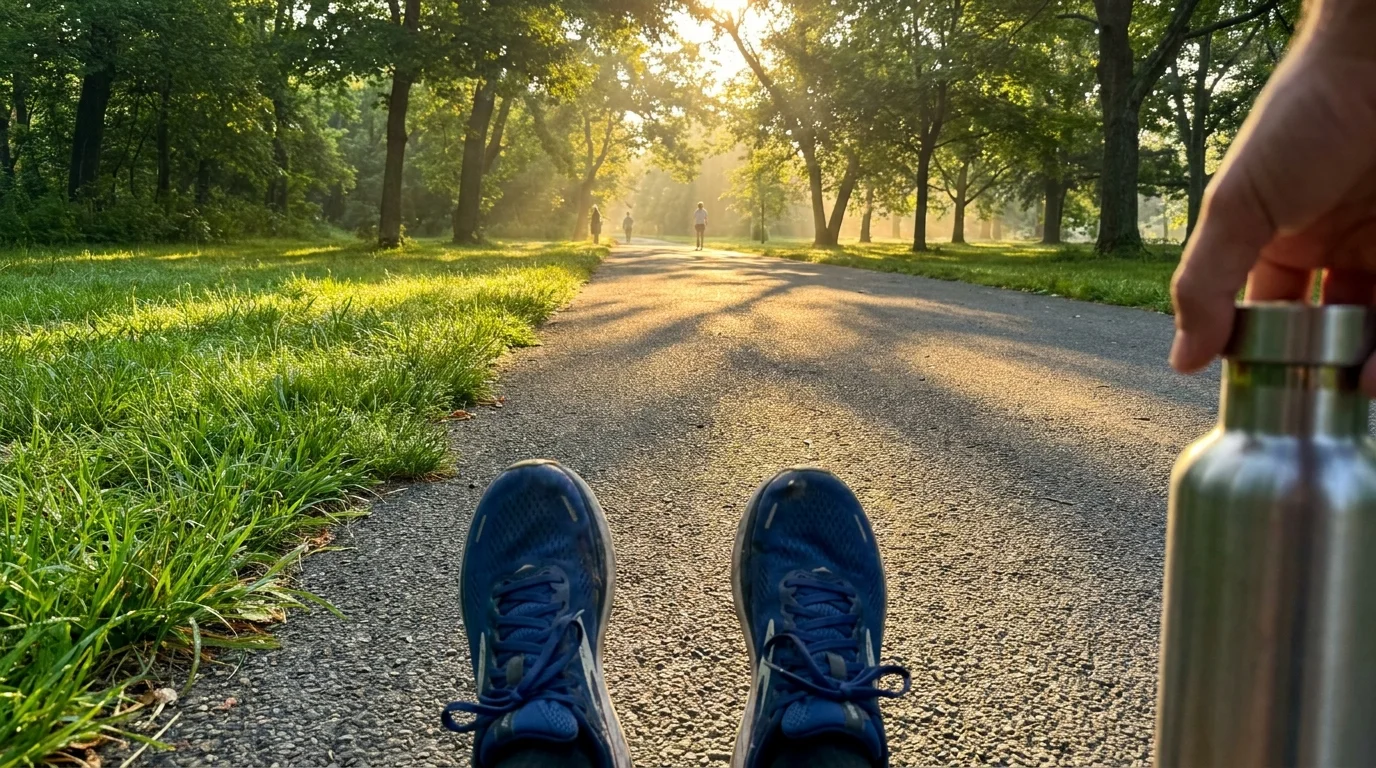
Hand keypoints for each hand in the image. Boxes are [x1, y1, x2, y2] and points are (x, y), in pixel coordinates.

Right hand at [1169, 2, 1375, 390]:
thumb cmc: (1299, 120)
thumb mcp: (1234, 208)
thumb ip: (1201, 284)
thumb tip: (1181, 361)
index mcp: (1277, 243)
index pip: (1263, 318)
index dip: (1260, 357)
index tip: (1260, 395)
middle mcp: (1334, 252)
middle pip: (1326, 332)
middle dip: (1321, 371)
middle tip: (1319, 403)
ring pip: (1375, 329)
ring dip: (1368, 368)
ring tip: (1360, 391)